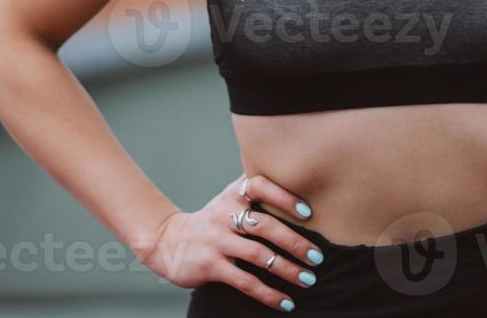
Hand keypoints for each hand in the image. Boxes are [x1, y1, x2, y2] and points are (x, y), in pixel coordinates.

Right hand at [136, 172, 324, 311]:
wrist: (169, 241)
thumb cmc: (214, 221)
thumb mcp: (230, 200)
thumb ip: (257, 193)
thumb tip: (306, 195)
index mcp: (233, 195)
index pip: (259, 185)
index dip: (284, 196)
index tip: (307, 213)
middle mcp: (224, 214)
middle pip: (265, 225)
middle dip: (295, 242)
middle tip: (317, 257)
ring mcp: (216, 240)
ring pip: (259, 255)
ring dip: (287, 270)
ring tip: (308, 280)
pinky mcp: (210, 265)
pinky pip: (245, 281)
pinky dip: (268, 293)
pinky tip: (285, 302)